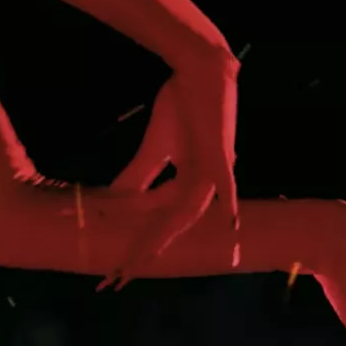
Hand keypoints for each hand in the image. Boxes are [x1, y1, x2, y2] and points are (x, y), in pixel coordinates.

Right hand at [98, 47, 240, 289]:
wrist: (201, 72)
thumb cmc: (180, 106)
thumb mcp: (154, 147)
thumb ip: (138, 176)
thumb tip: (116, 200)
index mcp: (188, 184)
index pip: (160, 221)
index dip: (140, 243)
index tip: (120, 266)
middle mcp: (203, 184)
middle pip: (173, 225)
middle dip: (147, 249)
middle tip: (123, 273)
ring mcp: (214, 171)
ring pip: (189, 211)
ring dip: (167, 233)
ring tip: (147, 256)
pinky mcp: (221, 154)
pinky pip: (226, 182)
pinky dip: (228, 202)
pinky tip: (229, 224)